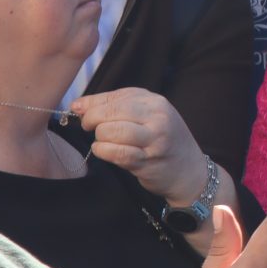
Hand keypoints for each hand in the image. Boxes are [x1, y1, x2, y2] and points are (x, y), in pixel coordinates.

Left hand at [69, 87, 207, 203]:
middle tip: (91, 129)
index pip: (113, 97)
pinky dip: (102, 151)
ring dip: (99, 138)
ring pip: (109, 131)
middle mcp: (158, 117)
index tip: (82, 113)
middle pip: (109, 113)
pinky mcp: (148, 160)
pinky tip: (105, 151)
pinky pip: (114, 153)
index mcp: (155, 102)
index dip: (91, 105)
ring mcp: (155, 139)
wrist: (189, 170)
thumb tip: (77, 105)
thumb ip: (114, 107)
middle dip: (91, 121)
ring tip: (104, 142)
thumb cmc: (162, 141)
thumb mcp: (146, 116)